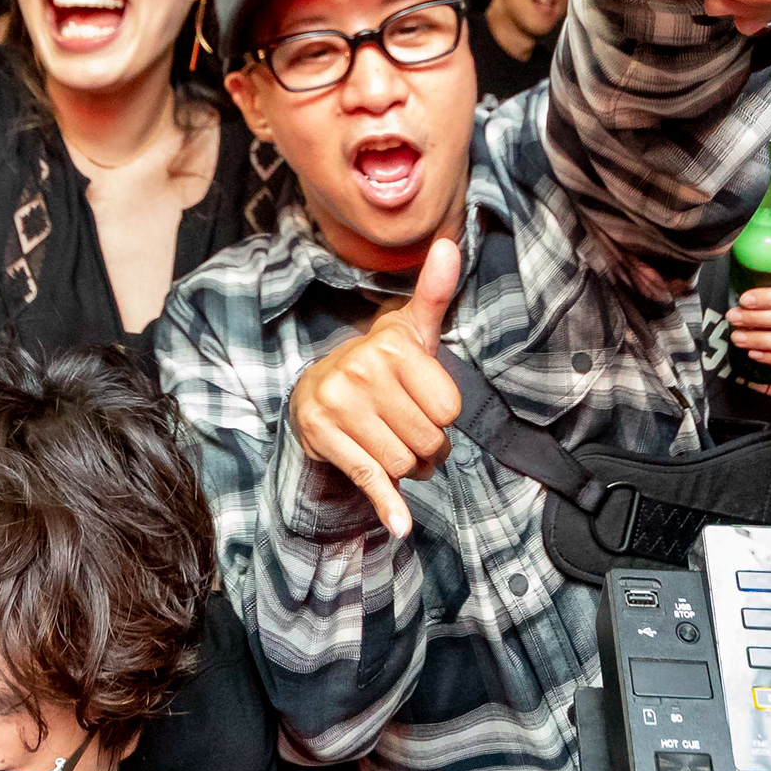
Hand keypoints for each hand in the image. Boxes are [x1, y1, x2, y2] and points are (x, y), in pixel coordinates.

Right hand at [287, 239, 463, 538]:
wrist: (316, 389)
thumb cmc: (380, 364)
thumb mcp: (410, 330)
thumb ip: (435, 293)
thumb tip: (453, 244)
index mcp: (390, 344)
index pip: (450, 408)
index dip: (442, 415)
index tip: (421, 404)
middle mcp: (361, 369)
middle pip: (429, 439)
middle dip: (426, 446)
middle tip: (404, 428)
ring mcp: (338, 406)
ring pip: (405, 463)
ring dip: (406, 467)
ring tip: (388, 442)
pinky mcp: (324, 439)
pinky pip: (370, 478)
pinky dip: (388, 506)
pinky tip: (400, 526)